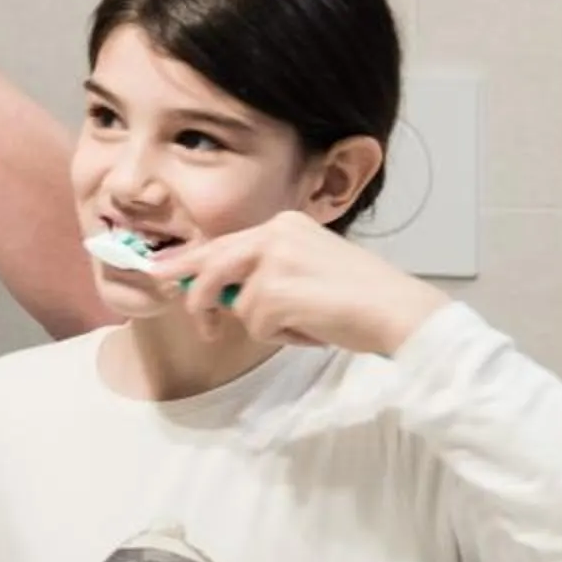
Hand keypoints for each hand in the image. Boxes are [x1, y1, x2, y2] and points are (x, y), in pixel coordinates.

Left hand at [173, 211, 449, 355]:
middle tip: (198, 323)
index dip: (189, 262)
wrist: (399, 311)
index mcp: (284, 224)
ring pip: (236, 304)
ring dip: (265, 325)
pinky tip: (314, 328)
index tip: (162, 273)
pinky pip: (256, 326)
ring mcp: (272, 261)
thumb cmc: (361, 298)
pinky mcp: (273, 292)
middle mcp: (274, 233)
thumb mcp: (308, 267)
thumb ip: (267, 272)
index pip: (222, 243)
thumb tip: (222, 295)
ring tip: (306, 323)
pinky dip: (283, 337)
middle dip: (196, 298)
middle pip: (210, 266)